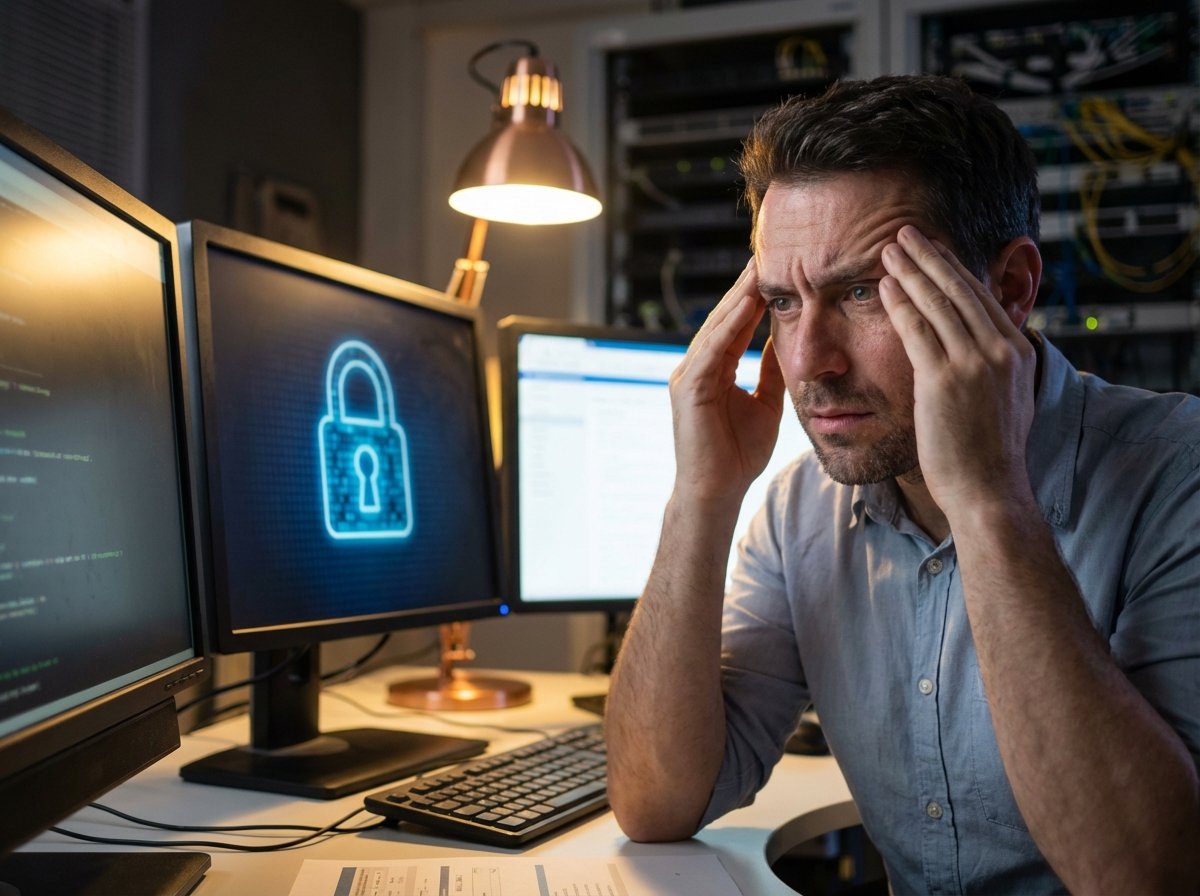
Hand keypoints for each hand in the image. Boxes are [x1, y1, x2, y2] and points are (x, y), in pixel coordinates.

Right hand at [668, 259, 785, 508]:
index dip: (753, 299)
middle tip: (765, 256)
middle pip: (723, 319)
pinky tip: (747, 305)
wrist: (716, 492)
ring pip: (717, 328)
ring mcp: (688, 376)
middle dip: (744, 289)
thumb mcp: (765, 404)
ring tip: (758, 271)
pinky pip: (712, 350)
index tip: (775, 272)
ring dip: (738, 299)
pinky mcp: (689, 388)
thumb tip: (784, 341)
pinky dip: (729, 327)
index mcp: (712, 370)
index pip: (735, 326)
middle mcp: (695, 367)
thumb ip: (770, 373)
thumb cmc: (737, 455)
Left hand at [878, 226, 1036, 518]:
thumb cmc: (990, 456)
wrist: (989, 492)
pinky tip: (883, 287)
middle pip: (958, 289)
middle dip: (929, 257)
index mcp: (1016, 353)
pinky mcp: (944, 379)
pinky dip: (899, 303)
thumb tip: (984, 351)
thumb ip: (995, 370)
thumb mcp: (1006, 401)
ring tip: (888, 250)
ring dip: (909, 271)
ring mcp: (973, 363)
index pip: (980, 297)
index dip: (953, 269)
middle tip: (905, 233)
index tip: (933, 250)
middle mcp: (999, 351)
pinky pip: (916, 329)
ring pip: (936, 302)